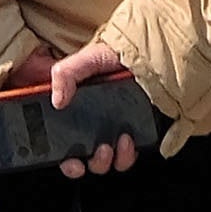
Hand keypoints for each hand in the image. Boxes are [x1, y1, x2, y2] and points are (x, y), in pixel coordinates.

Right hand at [41, 39, 153, 174]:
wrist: (154, 49)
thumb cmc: (120, 51)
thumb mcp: (90, 57)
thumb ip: (66, 73)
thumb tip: (56, 101)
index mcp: (81, 107)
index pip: (66, 140)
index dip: (65, 157)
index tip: (69, 161)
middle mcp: (99, 121)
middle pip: (89, 156)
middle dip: (92, 162)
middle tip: (99, 151)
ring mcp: (120, 128)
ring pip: (111, 160)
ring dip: (112, 160)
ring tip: (118, 143)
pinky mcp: (140, 131)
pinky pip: (132, 153)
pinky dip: (129, 154)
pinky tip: (130, 140)